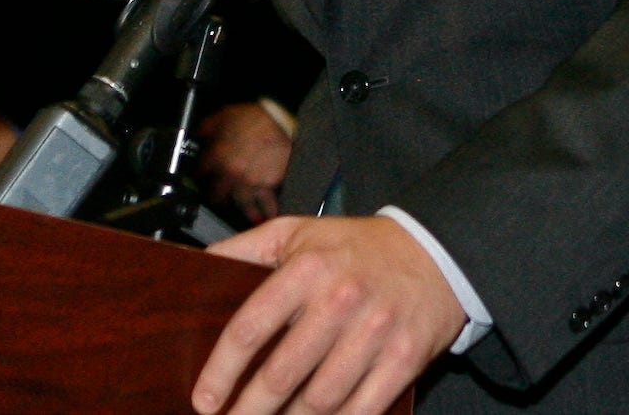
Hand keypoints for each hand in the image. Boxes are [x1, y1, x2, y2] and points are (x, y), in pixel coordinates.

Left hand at [193, 215, 463, 414]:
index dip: (221, 371)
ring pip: (319, 400)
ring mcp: (374, 332)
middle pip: (281, 374)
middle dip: (248, 411)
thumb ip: (244, 249)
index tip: (205, 398)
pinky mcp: (404, 359)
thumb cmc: (356, 246)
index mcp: (307, 268)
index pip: (250, 327)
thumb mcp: (297, 231)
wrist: (434, 251)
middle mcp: (340, 300)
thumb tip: (195, 270)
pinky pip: (362, 410)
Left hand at [198, 104, 293, 222]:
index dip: (199, 172)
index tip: (201, 175)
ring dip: (244, 212)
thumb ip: (208, 127)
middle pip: (218, 195)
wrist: (281, 122)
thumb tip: (200, 133)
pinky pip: (267, 202)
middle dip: (217, 199)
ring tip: (247, 216)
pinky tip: (269, 215)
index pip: (201, 170)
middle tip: (219, 201)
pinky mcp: (268, 184)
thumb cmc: (255, 118)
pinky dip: (268, 211)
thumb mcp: (225, 114)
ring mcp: (250, 182)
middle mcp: (231, 173)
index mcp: (217, 155)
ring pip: (242, 204)